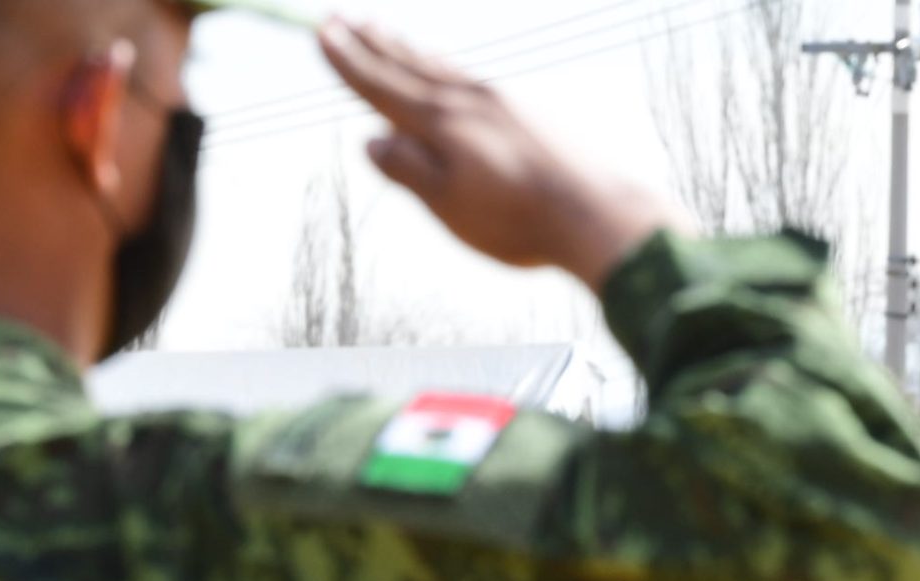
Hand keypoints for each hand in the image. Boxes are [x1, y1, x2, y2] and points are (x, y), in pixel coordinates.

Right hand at [320, 19, 682, 285]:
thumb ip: (408, 171)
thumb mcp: (450, 206)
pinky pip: (469, 76)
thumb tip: (370, 141)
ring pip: (441, 66)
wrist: (596, 214)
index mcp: (442, 123)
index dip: (349, 62)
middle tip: (343, 18)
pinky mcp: (527, 111)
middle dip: (372, 44)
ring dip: (408, 48)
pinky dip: (445, 64)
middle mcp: (469, 99)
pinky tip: (446, 68)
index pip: (382, 86)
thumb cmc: (519, 221)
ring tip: (384, 30)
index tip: (322, 34)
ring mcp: (502, 100)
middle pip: (410, 65)